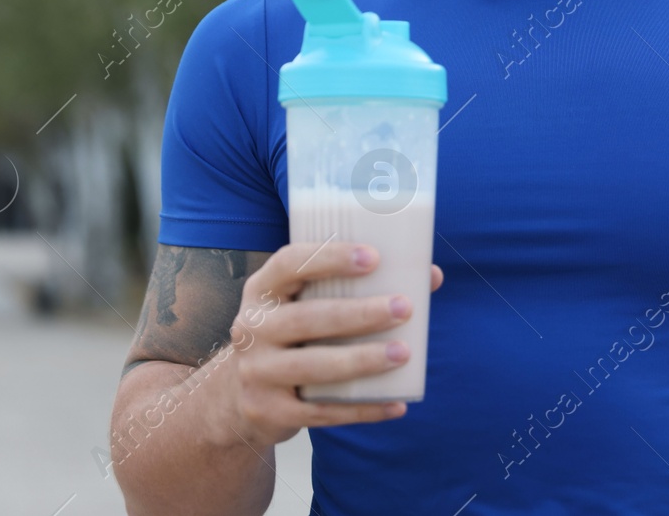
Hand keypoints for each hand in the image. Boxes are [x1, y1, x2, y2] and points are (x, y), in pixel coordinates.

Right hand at [210, 242, 443, 449]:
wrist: (239, 394)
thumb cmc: (292, 334)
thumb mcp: (303, 303)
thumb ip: (356, 286)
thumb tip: (429, 276)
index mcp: (263, 290)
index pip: (290, 263)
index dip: (330, 258)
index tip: (373, 257)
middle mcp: (252, 328)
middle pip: (308, 318)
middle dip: (360, 314)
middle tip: (404, 308)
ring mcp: (257, 372)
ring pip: (315, 367)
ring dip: (363, 360)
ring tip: (403, 353)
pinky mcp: (268, 412)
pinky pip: (321, 412)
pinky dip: (362, 410)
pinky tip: (396, 403)